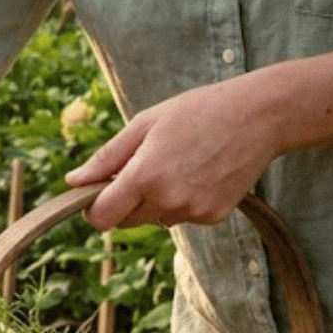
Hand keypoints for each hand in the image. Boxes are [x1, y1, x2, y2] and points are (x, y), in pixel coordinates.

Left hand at [65, 75, 285, 229]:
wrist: (259, 116)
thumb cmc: (197, 112)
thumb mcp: (144, 124)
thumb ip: (106, 158)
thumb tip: (73, 181)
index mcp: (144, 177)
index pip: (101, 218)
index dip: (93, 208)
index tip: (97, 193)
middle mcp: (168, 200)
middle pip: (125, 221)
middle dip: (124, 201)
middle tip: (143, 166)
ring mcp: (193, 212)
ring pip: (155, 219)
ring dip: (155, 201)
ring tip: (179, 163)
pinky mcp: (214, 216)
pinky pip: (182, 217)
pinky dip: (183, 202)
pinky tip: (200, 173)